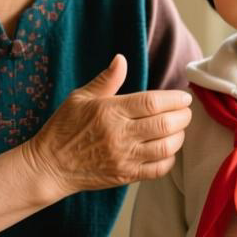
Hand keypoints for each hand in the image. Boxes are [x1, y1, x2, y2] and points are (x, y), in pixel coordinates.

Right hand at [25, 54, 192, 197]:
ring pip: (166, 147)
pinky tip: (167, 150)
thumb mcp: (80, 97)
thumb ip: (106, 80)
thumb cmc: (63, 127)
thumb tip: (121, 59)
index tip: (184, 98)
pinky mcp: (126, 176)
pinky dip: (170, 159)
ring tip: (178, 129)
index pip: (152, 102)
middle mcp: (120, 135)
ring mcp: (124, 158)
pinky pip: (158, 169)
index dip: (174, 99)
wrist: (50, 166)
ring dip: (179, 137)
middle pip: (165, 124)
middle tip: (186, 112)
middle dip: (183, 116)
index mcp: (110, 111)